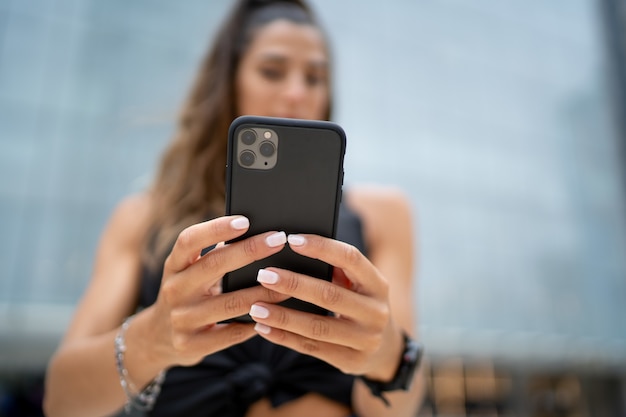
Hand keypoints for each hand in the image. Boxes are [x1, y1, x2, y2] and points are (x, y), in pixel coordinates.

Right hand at [147, 216, 289, 367]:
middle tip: (279, 240)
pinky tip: (275, 316)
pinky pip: (230, 334)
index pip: (189, 240)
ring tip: (288, 282)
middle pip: (214, 265)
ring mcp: (180, 319)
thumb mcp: (191, 272)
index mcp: (174, 265)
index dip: (215, 228)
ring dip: (262, 292)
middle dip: (250, 251)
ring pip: (229, 303)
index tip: (245, 221)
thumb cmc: (189, 293)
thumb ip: (216, 255)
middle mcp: (174, 289)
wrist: (157, 338)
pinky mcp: (190, 345)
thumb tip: (258, 232)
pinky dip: (254, 324)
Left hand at [248, 234, 403, 380]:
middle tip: (264, 275)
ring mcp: (366, 340)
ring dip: (283, 316)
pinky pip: (311, 348)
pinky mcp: (351, 361)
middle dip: (294, 284)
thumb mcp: (358, 285)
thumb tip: (292, 248)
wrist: (385, 349)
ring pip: (317, 326)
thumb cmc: (359, 303)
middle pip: (330, 295)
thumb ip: (336, 269)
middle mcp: (376, 312)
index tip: (291, 239)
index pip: (351, 259)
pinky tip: (263, 327)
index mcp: (378, 284)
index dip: (322, 247)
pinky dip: (284, 337)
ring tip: (256, 307)